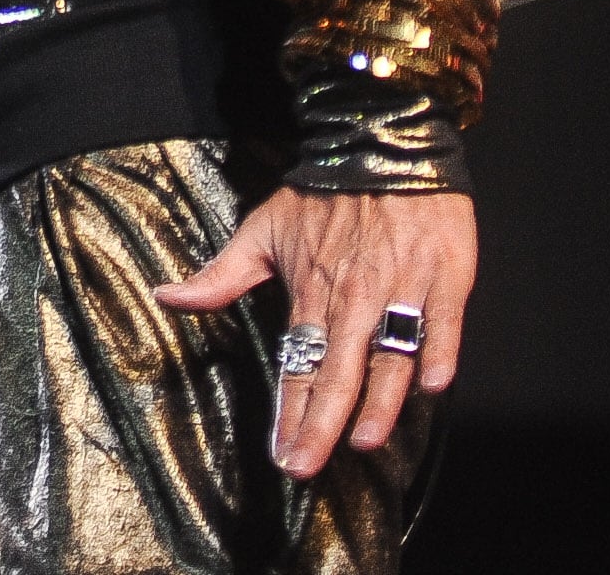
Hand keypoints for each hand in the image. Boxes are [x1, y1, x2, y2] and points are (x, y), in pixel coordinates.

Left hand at [153, 188, 474, 478]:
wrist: (382, 143)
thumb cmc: (321, 194)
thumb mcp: (261, 230)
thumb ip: (219, 276)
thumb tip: (165, 297)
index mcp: (312, 293)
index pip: (298, 365)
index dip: (289, 414)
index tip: (282, 458)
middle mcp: (354, 299)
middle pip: (338, 372)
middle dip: (320, 425)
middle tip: (307, 467)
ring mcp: (402, 288)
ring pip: (391, 355)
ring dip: (379, 399)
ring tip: (365, 440)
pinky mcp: (444, 277)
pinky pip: (442, 322)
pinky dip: (438, 352)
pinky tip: (431, 385)